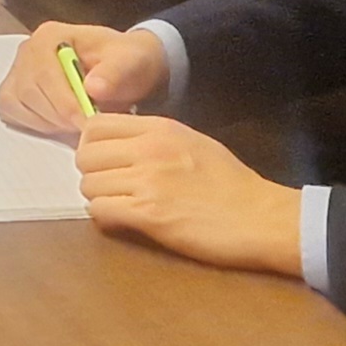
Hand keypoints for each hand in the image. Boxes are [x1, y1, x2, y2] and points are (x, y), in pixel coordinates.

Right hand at [0, 22, 169, 140]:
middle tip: (86, 128)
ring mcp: (17, 70)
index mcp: (50, 35)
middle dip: (58, 116)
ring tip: (76, 123)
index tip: (88, 121)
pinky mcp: (14, 90)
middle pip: (29, 91)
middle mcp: (27, 49)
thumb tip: (92, 88)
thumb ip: (114, 73)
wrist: (124, 68)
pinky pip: (12, 111)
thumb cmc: (126, 62)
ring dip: (48, 122)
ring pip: (16, 104)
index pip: (46, 73)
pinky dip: (34, 123)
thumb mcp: (130, 62)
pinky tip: (59, 123)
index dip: (65, 102)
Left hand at [74, 116, 302, 276]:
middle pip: (85, 156)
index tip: (103, 160)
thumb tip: (118, 144)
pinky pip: (101, 211)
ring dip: (98, 197)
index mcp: (159, 128)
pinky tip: (122, 220)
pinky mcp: (149, 215)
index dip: (91, 144)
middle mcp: (148, 150)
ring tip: (119, 205)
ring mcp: (147, 182)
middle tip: (109, 186)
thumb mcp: (191, 142)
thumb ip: (152, 138)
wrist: (260, 217)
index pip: (95, 125)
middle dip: (91, 173)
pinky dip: (105, 218)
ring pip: (89, 185)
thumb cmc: (231, 182)